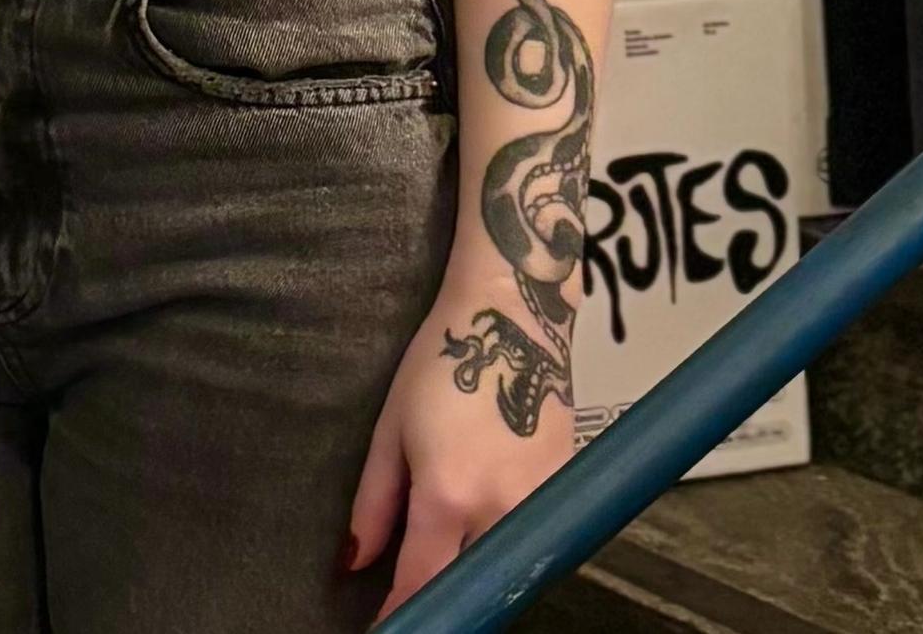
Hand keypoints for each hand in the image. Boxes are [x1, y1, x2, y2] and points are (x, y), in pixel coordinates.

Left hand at [345, 272, 573, 620]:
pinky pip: (535, 541)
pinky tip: (489, 536)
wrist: (515, 318)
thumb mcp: (390, 429)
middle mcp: (502, 509)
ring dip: (480, 575)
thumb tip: (356, 560)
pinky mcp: (566, 491)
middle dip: (447, 598)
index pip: (424, 582)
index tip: (387, 628)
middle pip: (472, 583)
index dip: (403, 614)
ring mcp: (542, 503)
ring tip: (451, 566)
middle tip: (419, 596)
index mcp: (448, 495)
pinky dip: (510, 549)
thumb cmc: (445, 363)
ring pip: (507, 569)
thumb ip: (374, 503)